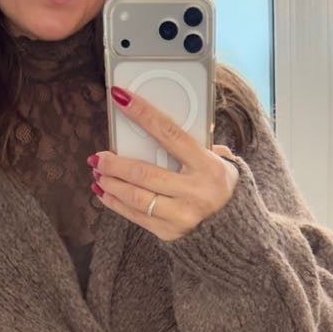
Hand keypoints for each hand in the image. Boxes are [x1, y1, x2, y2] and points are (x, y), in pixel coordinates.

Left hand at [89, 86, 239, 239]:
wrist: (234, 227)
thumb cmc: (220, 184)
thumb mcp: (217, 160)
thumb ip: (191, 145)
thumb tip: (153, 125)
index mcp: (208, 167)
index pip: (169, 135)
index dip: (142, 115)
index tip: (120, 99)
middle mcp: (195, 193)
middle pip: (143, 173)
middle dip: (114, 164)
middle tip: (98, 156)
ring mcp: (181, 216)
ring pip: (135, 197)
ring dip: (110, 183)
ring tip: (98, 173)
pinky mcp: (169, 232)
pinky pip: (135, 216)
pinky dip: (115, 203)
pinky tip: (104, 192)